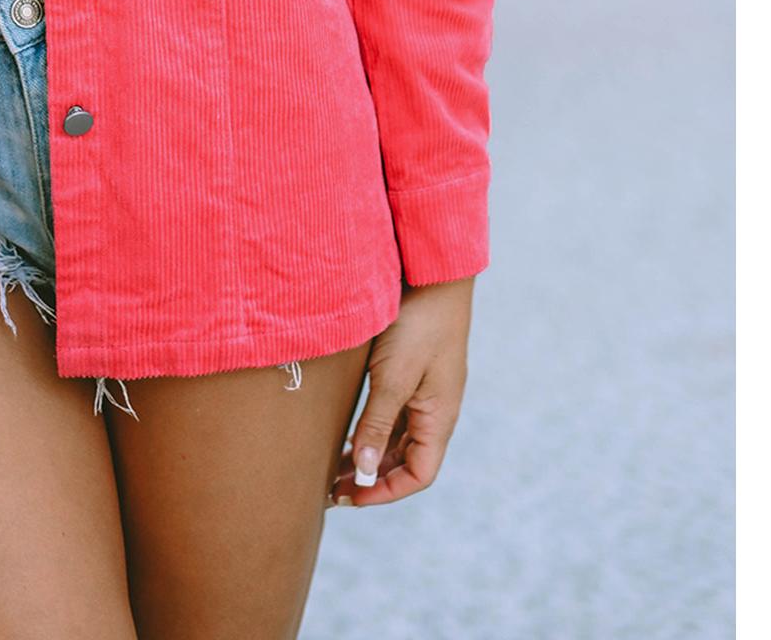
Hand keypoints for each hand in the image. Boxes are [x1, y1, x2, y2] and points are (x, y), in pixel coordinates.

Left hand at [327, 276, 474, 507]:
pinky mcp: (412, 372)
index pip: (419, 475)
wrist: (432, 273)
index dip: (385, 493)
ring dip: (369, 455)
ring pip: (398, 439)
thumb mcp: (393, 378)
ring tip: (332, 466)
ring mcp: (425, 392)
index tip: (349, 498)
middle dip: (372, 479)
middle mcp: (436, 411)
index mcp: (440, 418)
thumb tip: (365, 474)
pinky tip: (345, 429)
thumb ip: (378, 425)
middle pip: (406, 461)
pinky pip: (393, 414)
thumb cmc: (417, 324)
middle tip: (330, 487)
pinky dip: (371, 429)